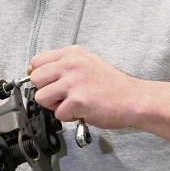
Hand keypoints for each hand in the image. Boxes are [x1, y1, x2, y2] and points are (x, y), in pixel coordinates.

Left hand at [29, 45, 144, 127]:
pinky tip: (83, 110)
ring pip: (41, 97)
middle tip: (63, 96)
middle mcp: (71, 64)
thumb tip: (34, 71)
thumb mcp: (87, 63)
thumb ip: (63, 66)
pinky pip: (58, 114)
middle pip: (35, 78)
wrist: (135, 99)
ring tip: (73, 103)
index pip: (36, 61)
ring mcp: (74, 82)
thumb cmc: (112, 86)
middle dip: (45, 90)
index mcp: (72, 54)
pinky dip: (69, 116)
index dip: (40, 76)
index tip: (49, 83)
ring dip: (55, 105)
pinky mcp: (78, 100)